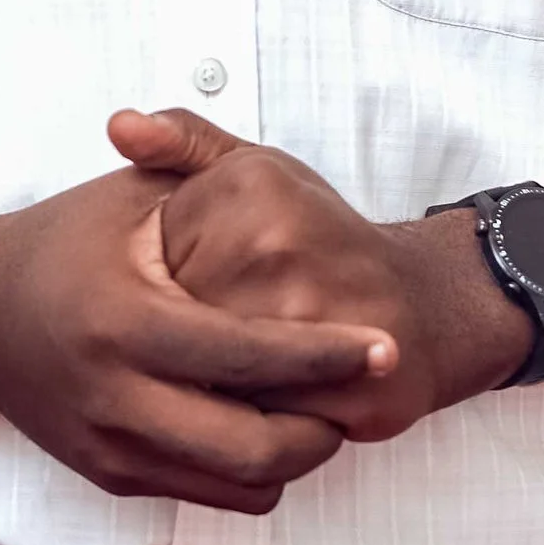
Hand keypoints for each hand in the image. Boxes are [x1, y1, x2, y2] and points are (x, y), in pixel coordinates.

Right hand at [0, 157, 398, 518]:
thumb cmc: (62, 243)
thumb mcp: (127, 195)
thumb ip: (196, 167)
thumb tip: (269, 167)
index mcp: (125, 322)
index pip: (247, 355)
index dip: (326, 355)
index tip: (385, 347)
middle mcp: (115, 397)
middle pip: (254, 450)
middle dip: (325, 428)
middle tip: (362, 389)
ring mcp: (110, 448)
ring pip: (237, 487)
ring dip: (294, 455)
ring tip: (322, 406)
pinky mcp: (109, 476)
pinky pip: (206, 494)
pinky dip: (250, 470)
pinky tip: (266, 422)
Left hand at [109, 111, 529, 445]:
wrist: (423, 303)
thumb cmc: (321, 242)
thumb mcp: (253, 173)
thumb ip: (183, 145)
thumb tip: (119, 125)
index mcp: (249, 187)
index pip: (158, 257)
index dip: (163, 291)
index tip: (188, 293)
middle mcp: (282, 240)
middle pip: (183, 318)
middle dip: (186, 343)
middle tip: (213, 342)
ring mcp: (317, 311)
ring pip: (217, 372)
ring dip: (217, 386)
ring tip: (236, 371)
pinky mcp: (348, 381)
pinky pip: (264, 418)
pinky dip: (259, 419)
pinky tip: (271, 399)